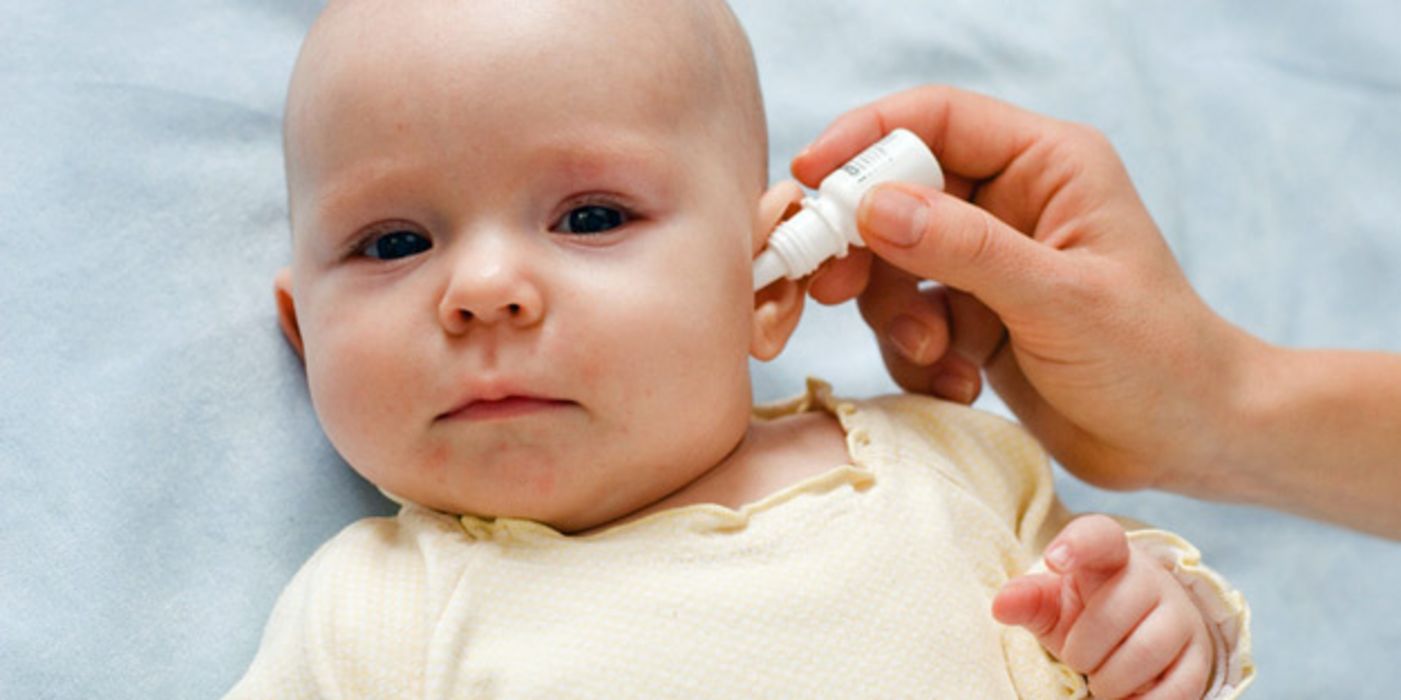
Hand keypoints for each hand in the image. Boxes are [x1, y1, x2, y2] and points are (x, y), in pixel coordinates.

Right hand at [790, 85, 1262, 492]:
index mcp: (1045, 164)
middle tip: (830, 289)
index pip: (934, 119)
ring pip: (890, 267)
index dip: (865, 138)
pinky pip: (905, 323)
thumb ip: (963, 248)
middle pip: (895, 194)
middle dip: (862, 248)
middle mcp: (1010, 202)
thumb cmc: (1154, 357)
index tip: (811, 175)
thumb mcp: (1058, 299)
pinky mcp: (972, 318)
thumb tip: (870, 206)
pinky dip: (917, 358)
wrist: (1189, 442)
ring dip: (896, 319)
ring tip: (936, 358)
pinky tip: (961, 386)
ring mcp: (986, 262)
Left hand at [993, 515, 1212, 698]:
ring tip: (1101, 679)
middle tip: (1078, 658)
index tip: (1054, 560)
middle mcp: (1151, 578)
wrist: (1140, 633)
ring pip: (1146, 652)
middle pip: (1112, 614)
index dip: (1078, 544)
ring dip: (1111, 680)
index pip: (1100, 536)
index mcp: (1108, 556)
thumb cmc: (1087, 613)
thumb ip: (1028, 600)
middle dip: (1083, 650)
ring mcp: (1181, 616)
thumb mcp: (1053, 605)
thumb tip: (1001, 604)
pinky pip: (1177, 687)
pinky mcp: (1200, 656)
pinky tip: (1128, 696)